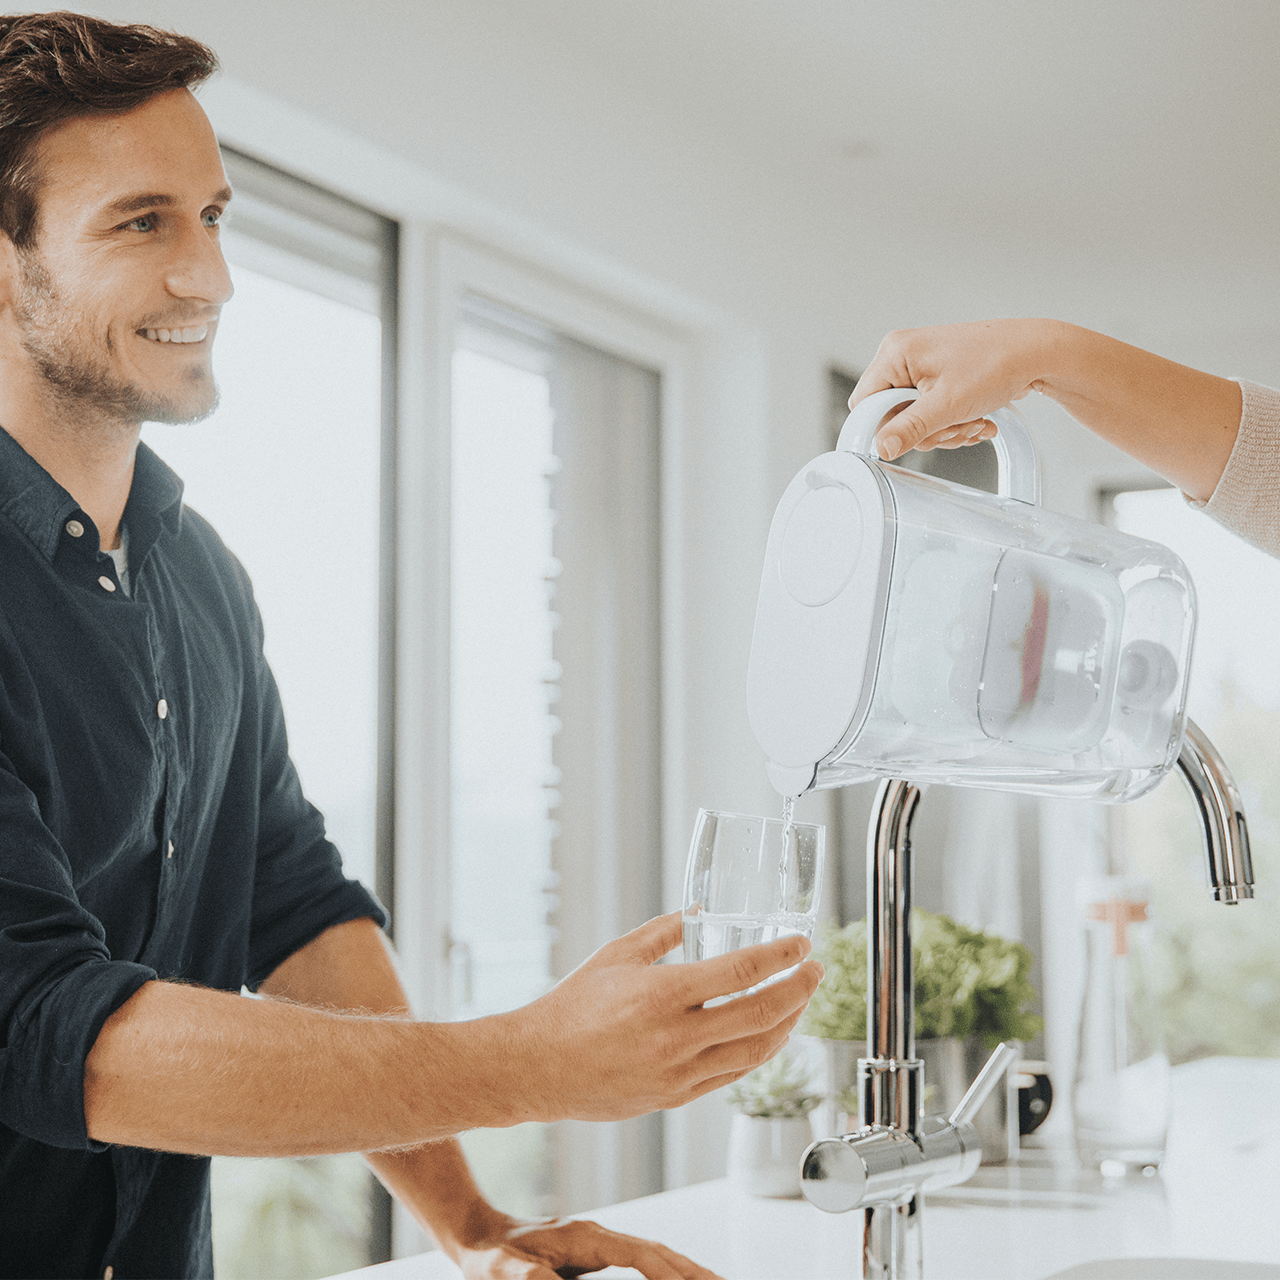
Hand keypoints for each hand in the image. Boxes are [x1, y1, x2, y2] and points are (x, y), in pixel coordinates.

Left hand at [453, 1214, 723, 1278]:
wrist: (477, 1234)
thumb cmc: (488, 1257)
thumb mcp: (501, 1272)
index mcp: (584, 1237)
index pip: (639, 1253)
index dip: (668, 1272)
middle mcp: (598, 1235)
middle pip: (657, 1250)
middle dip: (692, 1270)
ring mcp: (601, 1241)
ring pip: (656, 1253)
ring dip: (687, 1269)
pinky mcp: (598, 1252)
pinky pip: (645, 1259)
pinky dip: (669, 1269)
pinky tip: (681, 1279)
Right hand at [504, 912, 822, 1122]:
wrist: (538, 1068)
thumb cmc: (570, 1008)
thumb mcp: (615, 955)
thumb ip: (661, 932)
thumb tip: (696, 912)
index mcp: (662, 994)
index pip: (741, 972)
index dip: (780, 956)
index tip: (801, 944)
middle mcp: (677, 1036)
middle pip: (761, 1013)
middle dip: (798, 989)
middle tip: (814, 970)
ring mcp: (680, 1072)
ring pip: (755, 1051)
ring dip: (787, 1023)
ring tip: (799, 1001)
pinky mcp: (676, 1096)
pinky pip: (732, 1074)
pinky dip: (759, 1052)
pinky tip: (768, 1035)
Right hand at [851, 319, 1057, 459]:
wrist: (1037, 353)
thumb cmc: (997, 363)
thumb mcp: (948, 404)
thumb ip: (910, 428)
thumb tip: (881, 448)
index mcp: (896, 354)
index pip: (865, 403)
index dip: (883, 426)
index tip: (907, 438)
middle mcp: (903, 357)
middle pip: (890, 416)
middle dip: (925, 431)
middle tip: (953, 425)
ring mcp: (920, 369)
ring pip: (913, 420)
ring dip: (944, 430)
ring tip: (971, 421)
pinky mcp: (937, 379)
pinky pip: (930, 415)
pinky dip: (952, 423)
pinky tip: (975, 419)